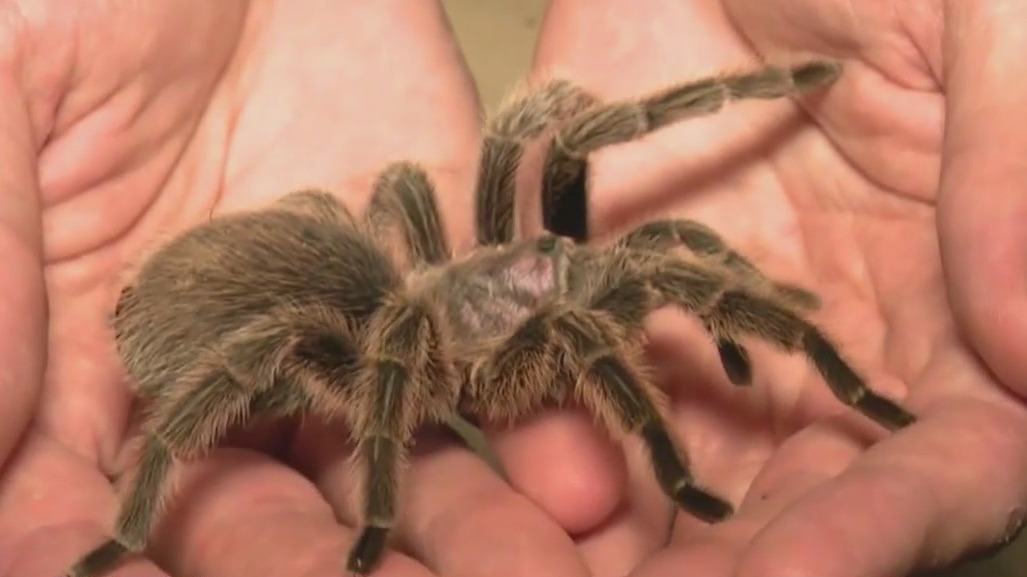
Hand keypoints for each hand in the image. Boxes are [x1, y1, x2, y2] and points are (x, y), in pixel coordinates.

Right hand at [0, 2, 587, 575]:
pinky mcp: (439, 272)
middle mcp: (222, 354)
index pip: (94, 487)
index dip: (105, 545)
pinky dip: (533, 422)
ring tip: (508, 566)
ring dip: (443, 520)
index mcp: (92, 341)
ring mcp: (339, 321)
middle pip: (252, 501)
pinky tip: (576, 477)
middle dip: (292, 557)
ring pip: (384, 451)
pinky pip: (485, 361)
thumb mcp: (0, 88)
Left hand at [496, 1, 1026, 574]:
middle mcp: (842, 326)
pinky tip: (511, 470)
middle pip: (804, 491)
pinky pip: (582, 360)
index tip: (794, 576)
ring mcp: (719, 303)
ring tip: (556, 574)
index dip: (882, 528)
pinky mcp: (618, 259)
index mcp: (966, 292)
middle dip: (735, 559)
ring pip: (685, 449)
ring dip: (630, 527)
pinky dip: (553, 420)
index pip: (951, 460)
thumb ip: (1023, 158)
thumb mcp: (992, 18)